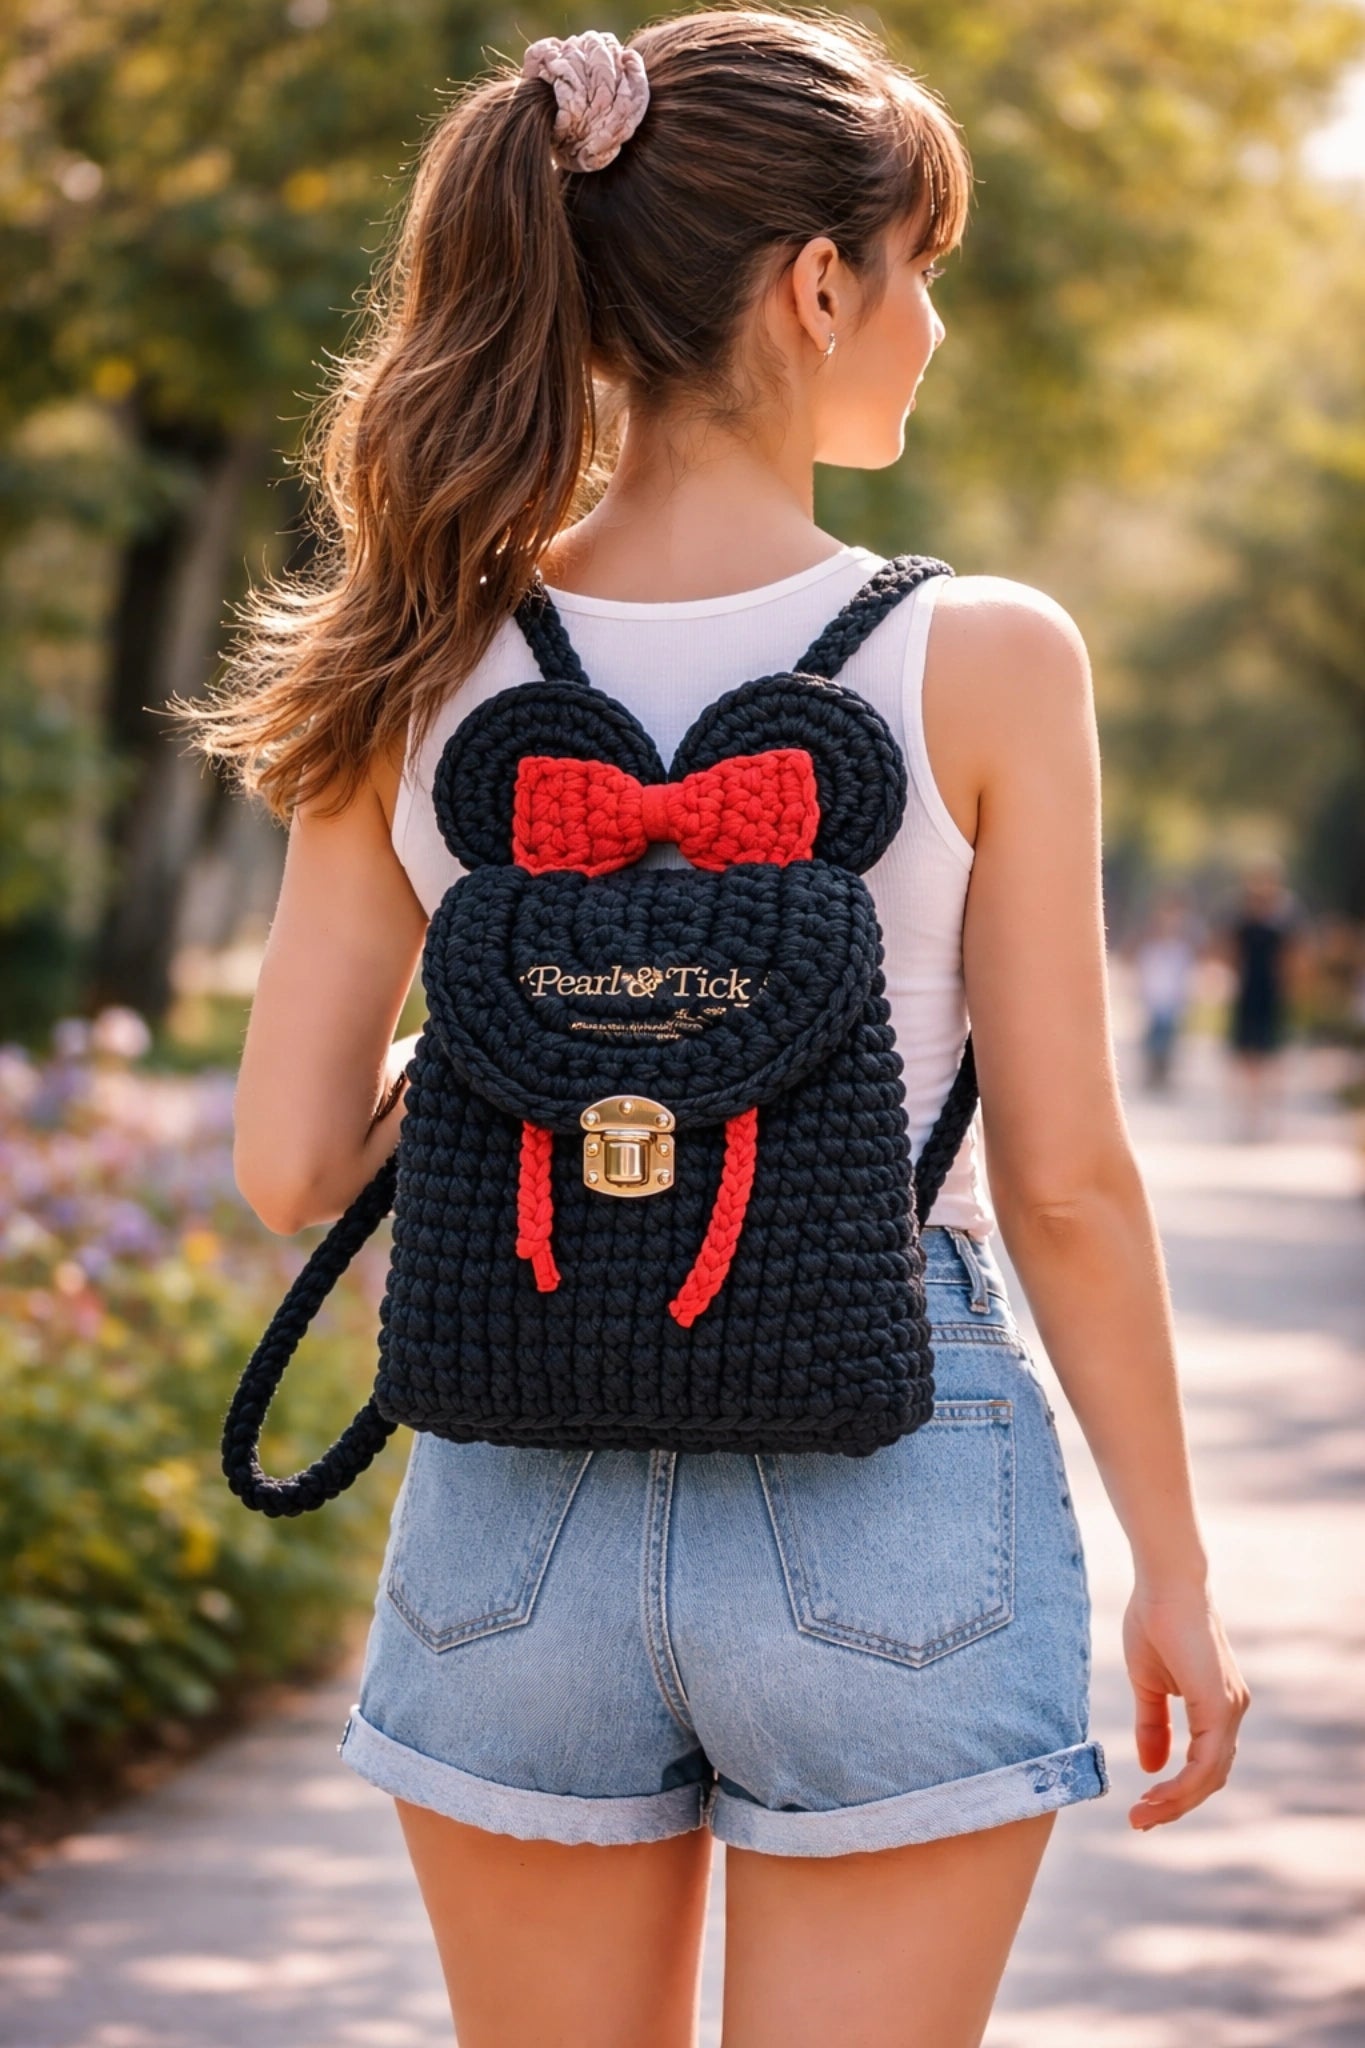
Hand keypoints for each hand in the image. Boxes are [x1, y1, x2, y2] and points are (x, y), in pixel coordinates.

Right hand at [1122, 1580, 1250, 1829]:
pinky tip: (1156, 1793)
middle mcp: (1231, 1710)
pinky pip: (1206, 1761)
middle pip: (1210, 1778)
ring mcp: (1230, 1708)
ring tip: (1142, 1815)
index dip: (1176, 1792)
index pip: (1204, 1764)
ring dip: (1176, 1801)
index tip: (1142, 1808)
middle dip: (1175, 1805)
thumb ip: (1152, 1724)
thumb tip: (1151, 1767)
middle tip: (1140, 1821)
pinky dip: (1182, 1785)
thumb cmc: (1154, 1621)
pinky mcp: (1219, 1704)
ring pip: (1211, 1776)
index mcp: (1217, 1705)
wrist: (1163, 1582)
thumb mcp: (1147, 1683)